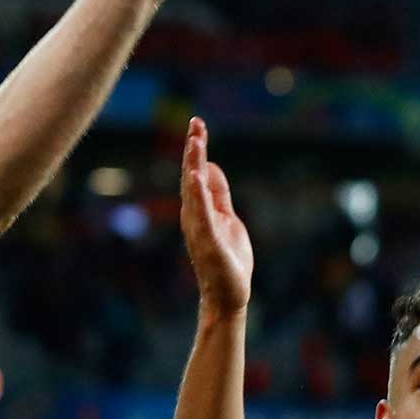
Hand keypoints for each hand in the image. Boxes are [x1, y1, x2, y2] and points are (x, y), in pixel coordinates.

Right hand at [179, 118, 253, 313]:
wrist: (227, 295)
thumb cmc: (227, 258)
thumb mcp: (227, 217)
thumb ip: (219, 194)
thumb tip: (210, 166)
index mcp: (199, 209)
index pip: (197, 172)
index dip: (197, 149)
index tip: (197, 124)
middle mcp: (194, 216)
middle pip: (191, 176)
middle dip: (194, 150)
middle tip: (196, 124)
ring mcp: (200, 229)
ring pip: (194, 191)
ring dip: (194, 165)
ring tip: (195, 143)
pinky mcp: (209, 242)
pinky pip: (202, 215)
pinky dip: (198, 195)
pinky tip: (197, 177)